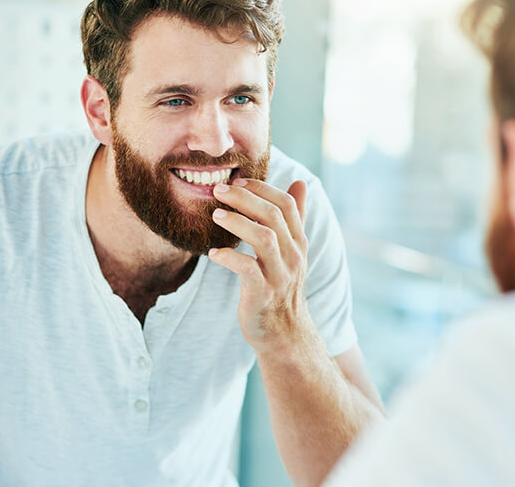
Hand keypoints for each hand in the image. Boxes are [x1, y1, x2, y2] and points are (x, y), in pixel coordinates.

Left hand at [209, 178, 313, 352]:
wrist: (284, 333)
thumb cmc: (281, 286)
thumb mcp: (292, 250)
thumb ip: (295, 217)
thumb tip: (301, 182)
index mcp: (298, 242)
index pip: (286, 204)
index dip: (261, 188)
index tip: (237, 181)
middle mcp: (293, 256)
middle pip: (273, 216)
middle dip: (244, 198)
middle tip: (219, 190)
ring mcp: (279, 275)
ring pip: (263, 238)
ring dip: (237, 222)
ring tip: (215, 215)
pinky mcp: (262, 294)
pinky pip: (247, 269)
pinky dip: (229, 257)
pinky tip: (213, 253)